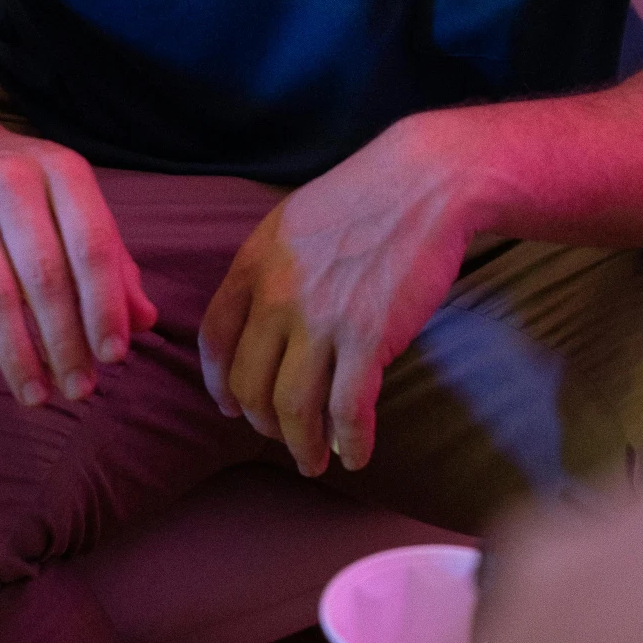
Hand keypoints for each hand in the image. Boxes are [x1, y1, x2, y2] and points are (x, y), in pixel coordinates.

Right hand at [0, 137, 157, 406]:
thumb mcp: (74, 208)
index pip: (91, 246)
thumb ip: (112, 263)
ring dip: (17, 354)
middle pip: (42, 276)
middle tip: (79, 390)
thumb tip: (145, 323)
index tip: (114, 356)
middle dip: (65, 342)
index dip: (104, 306)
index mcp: (61, 171)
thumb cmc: (25, 192)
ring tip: (37, 395)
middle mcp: (9, 181)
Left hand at [198, 117, 478, 476]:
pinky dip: (350, 442)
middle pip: (250, 384)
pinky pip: (347, 410)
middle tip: (281, 437)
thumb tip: (262, 319)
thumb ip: (270, 268)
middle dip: (262, 424)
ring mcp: (322, 320)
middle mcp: (277, 296)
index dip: (220, 384)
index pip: (215, 340)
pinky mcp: (369, 339)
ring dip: (301, 446)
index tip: (232, 407)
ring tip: (313, 461)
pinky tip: (356, 454)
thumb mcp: (294, 220)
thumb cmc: (367, 196)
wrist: (427, 182)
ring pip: (293, 408)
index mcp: (254, 263)